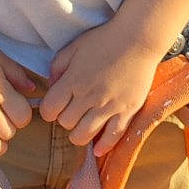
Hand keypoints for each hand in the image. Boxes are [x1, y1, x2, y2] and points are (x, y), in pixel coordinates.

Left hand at [39, 21, 159, 155]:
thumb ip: (58, 66)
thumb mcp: (74, 47)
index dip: (49, 110)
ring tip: (82, 126)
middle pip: (65, 123)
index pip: (50, 109)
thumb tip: (51, 85)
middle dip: (65, 119)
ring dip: (78, 134)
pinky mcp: (128, 111)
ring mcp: (109, 105)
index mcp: (73, 80)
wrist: (138, 39)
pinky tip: (97, 149)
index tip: (55, 106)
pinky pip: (113, 136)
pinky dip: (103, 146)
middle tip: (72, 112)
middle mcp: (89, 96)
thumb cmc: (105, 40)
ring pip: (84, 135)